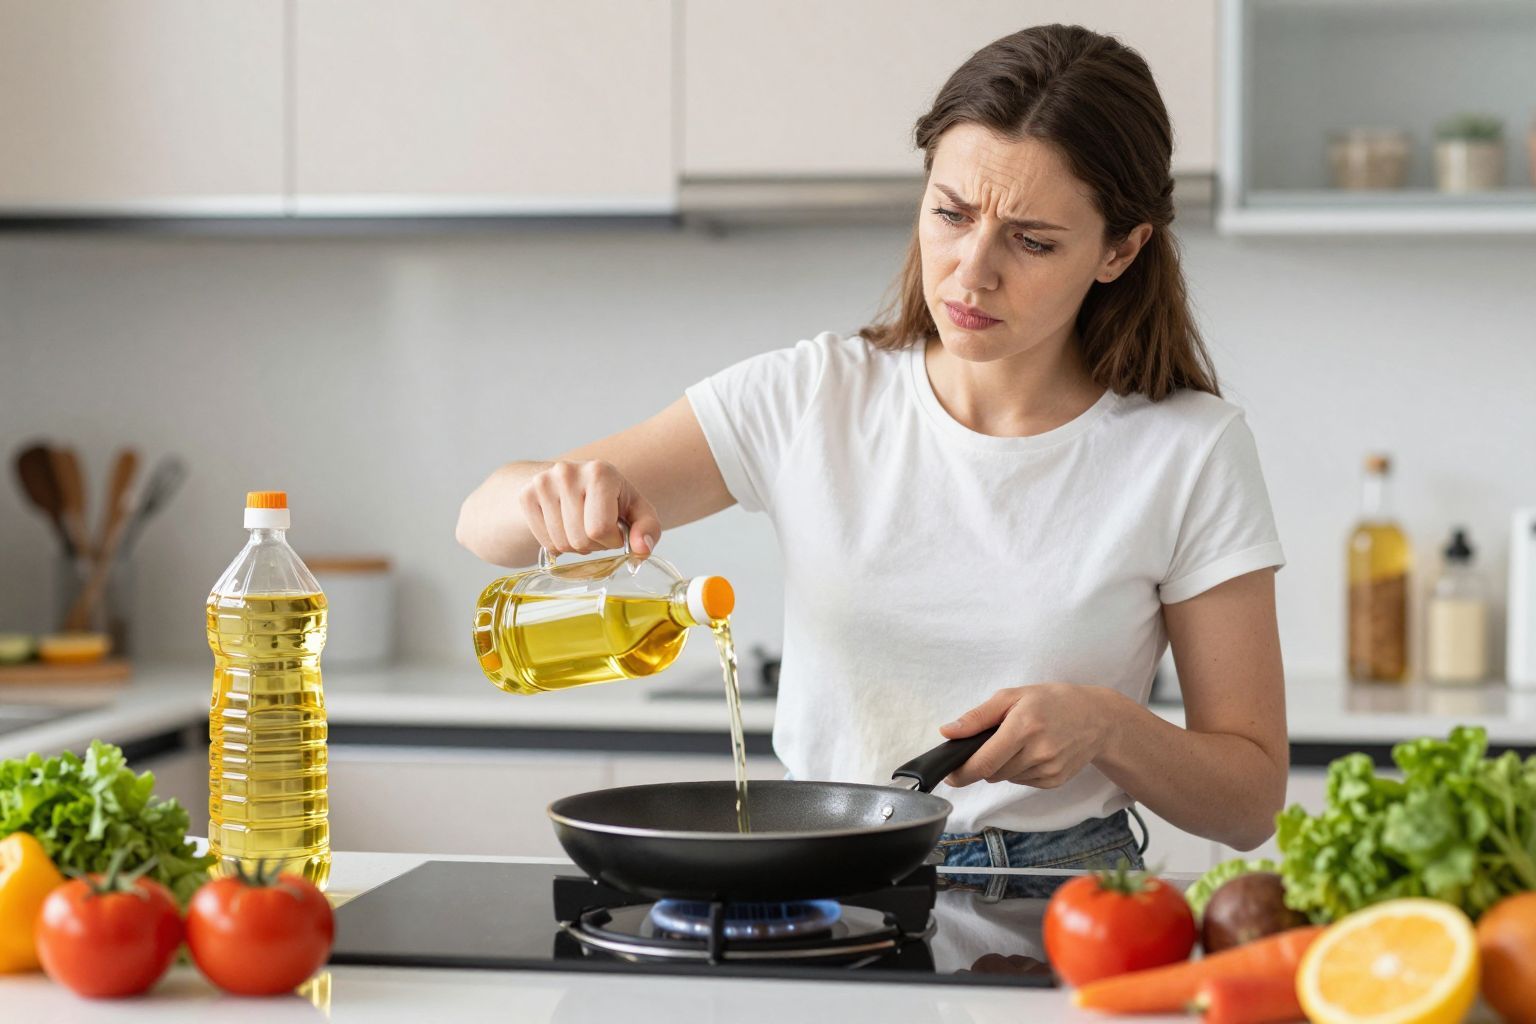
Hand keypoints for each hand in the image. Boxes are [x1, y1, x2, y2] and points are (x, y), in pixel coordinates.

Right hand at [518, 460, 660, 557]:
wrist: (576, 482)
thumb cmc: (613, 500)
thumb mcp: (638, 510)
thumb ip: (648, 529)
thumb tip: (642, 549)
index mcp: (600, 472)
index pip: (600, 528)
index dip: (611, 540)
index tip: (615, 530)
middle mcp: (567, 472)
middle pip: (580, 539)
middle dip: (594, 544)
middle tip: (597, 529)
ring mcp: (543, 482)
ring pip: (561, 544)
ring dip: (576, 546)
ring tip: (582, 527)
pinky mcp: (526, 495)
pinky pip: (545, 543)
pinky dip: (558, 545)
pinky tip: (565, 527)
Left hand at [938, 684, 1120, 788]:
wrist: (1098, 718)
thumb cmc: (1052, 701)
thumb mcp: (1013, 696)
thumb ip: (977, 717)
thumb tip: (948, 733)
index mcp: (1023, 727)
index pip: (984, 761)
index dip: (962, 772)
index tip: (950, 774)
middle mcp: (1038, 751)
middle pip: (992, 772)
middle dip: (984, 762)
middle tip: (994, 741)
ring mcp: (1049, 769)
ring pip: (1006, 778)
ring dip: (1002, 766)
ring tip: (1019, 742)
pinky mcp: (1055, 781)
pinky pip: (1022, 782)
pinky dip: (1018, 770)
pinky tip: (1032, 752)